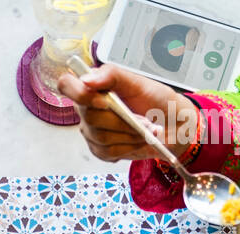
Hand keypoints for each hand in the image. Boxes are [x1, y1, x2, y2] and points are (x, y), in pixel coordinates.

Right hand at [56, 62, 199, 163]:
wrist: (173, 126)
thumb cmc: (156, 101)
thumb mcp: (138, 82)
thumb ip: (112, 75)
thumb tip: (87, 78)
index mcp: (92, 88)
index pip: (67, 85)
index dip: (80, 94)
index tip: (104, 100)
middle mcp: (87, 110)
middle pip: (90, 118)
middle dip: (121, 120)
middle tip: (142, 118)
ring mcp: (92, 133)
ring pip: (102, 137)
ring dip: (129, 135)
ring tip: (146, 130)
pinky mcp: (100, 151)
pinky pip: (109, 152)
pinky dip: (129, 147)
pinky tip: (139, 140)